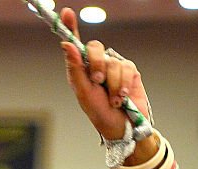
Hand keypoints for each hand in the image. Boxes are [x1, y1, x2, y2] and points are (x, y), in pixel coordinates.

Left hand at [59, 7, 149, 140]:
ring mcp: (114, 66)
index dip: (70, 26)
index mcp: (82, 68)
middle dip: (96, 65)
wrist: (122, 127)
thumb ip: (75, 69)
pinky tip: (122, 97)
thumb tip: (67, 44)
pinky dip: (123, 84)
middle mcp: (97, 64)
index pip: (76, 43)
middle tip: (97, 81)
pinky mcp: (130, 71)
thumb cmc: (99, 113)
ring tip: (113, 99)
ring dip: (112, 84)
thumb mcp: (83, 94)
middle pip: (95, 47)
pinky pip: (126, 68)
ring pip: (112, 62)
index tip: (67, 13)